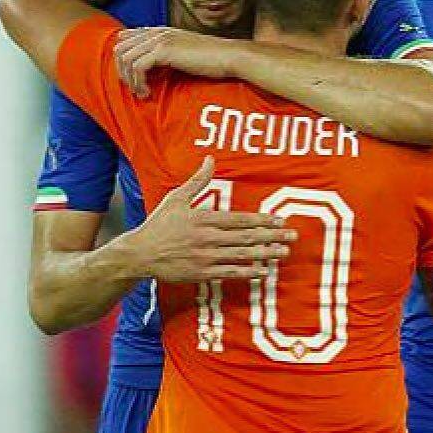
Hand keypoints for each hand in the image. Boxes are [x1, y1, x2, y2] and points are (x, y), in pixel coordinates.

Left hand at [114, 27, 235, 96]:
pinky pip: (138, 67)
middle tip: (134, 88)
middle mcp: (157, 32)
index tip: (132, 78)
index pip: (126, 38)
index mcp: (160, 31)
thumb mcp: (184, 52)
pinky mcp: (164, 51)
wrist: (228, 56)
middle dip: (121, 71)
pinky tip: (148, 93)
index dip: (123, 59)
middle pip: (120, 48)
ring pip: (126, 58)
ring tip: (142, 93)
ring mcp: (160, 40)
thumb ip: (168, 53)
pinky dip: (139, 83)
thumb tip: (153, 65)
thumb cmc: (212, 59)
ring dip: (129, 80)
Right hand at [126, 157, 295, 281]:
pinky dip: (246, 272)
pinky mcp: (201, 274)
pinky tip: (262, 270)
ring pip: (241, 255)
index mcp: (204, 218)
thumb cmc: (159, 224)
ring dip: (265, 254)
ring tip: (284, 252)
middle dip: (272, 236)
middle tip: (292, 236)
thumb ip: (198, 181)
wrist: (139, 254)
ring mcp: (205, 257)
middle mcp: (207, 238)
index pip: (240, 219)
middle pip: (246, 237)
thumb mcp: (177, 198)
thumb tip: (210, 159)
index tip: (280, 220)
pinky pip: (229, 273)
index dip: (262, 220)